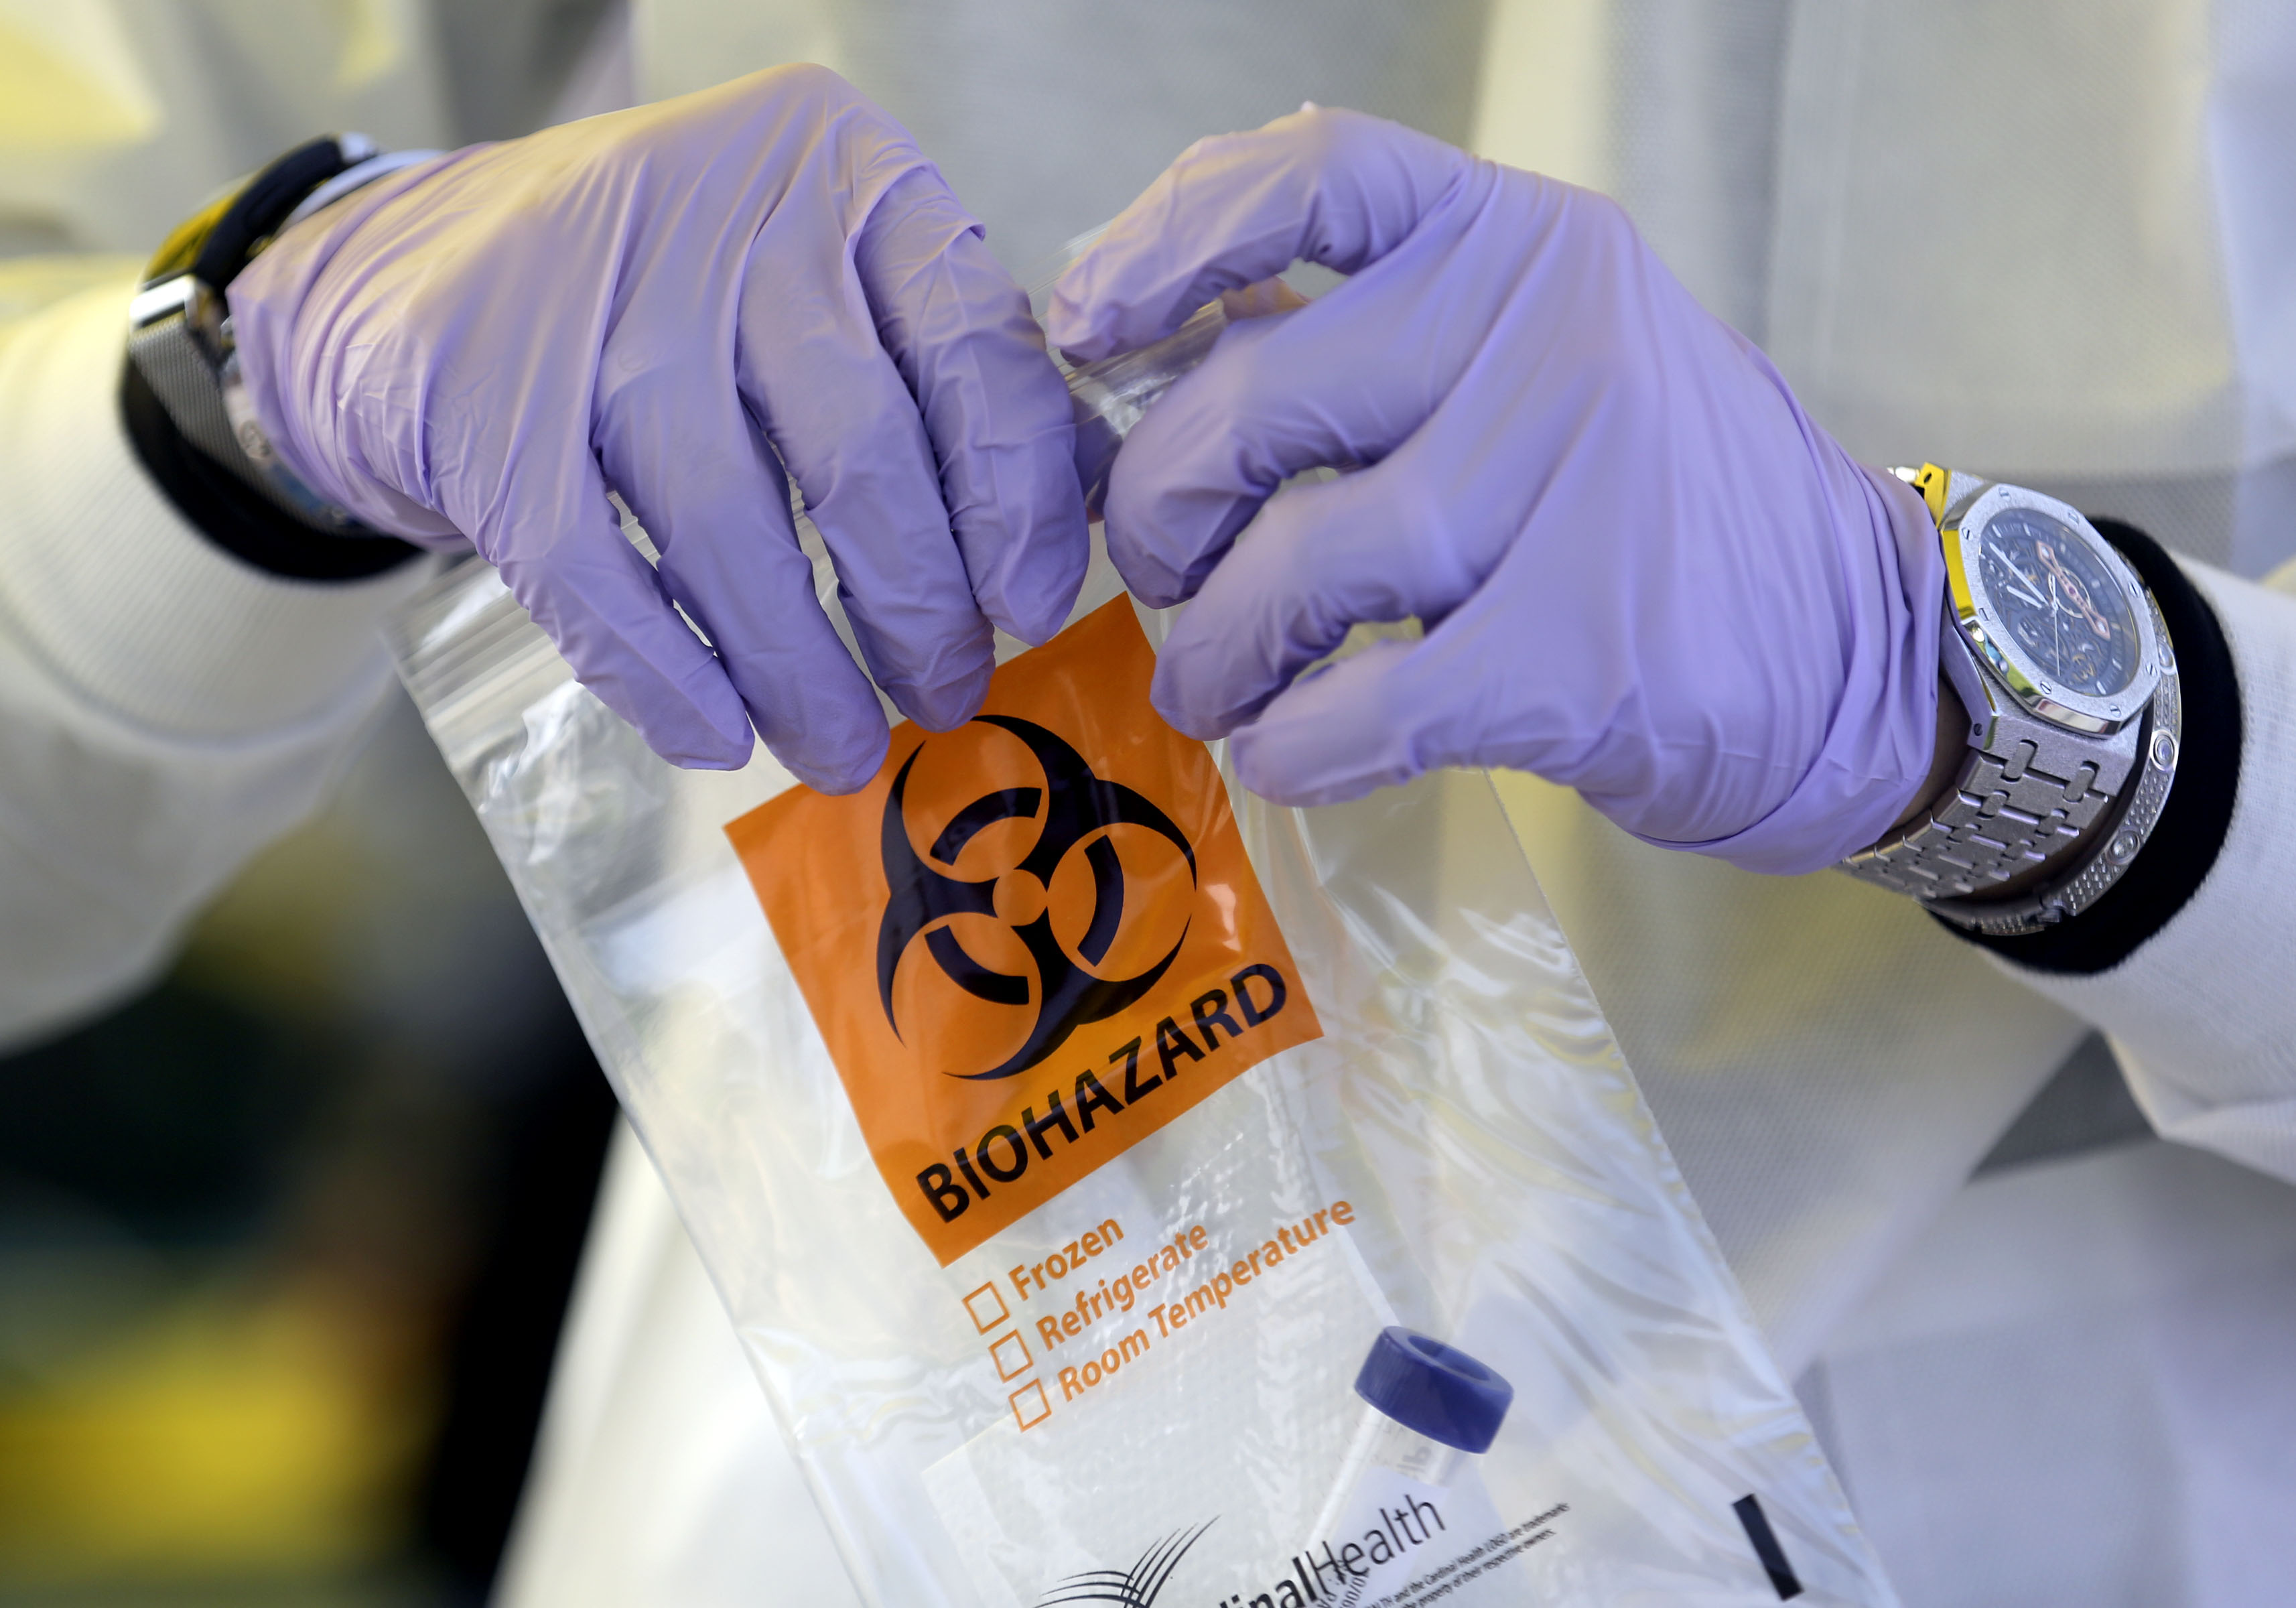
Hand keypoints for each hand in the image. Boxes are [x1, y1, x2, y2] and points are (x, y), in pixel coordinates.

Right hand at [233, 66, 1086, 788]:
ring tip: (842, 747)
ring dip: (800, 667)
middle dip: (917, 606)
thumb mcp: (829, 275)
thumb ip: (951, 369)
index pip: (970, 340)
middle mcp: (724, 217)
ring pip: (729, 524)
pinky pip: (596, 573)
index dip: (1013, 495)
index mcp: (841, 174)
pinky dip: (667, 674)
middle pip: (857, 447)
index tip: (1030, 608)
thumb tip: (1074, 508)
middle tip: (944, 694)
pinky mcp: (483, 403)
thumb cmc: (675, 291)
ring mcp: (591, 304)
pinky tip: (719, 734)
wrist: (425, 268)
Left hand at [1048, 108, 1943, 873]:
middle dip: (1160, 516)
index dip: (1169, 238)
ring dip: (1217, 653)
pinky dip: (1293, 744)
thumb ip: (1366, 344)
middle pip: (1251, 407)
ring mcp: (1573, 493)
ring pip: (1294, 571)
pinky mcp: (1581, 655)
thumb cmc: (1647, 507)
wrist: (1852, 653)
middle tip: (1166, 579)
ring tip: (1217, 686)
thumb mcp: (1535, 361)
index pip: (1314, 173)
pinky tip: (1287, 753)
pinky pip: (1362, 706)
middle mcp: (1547, 338)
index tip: (1085, 326)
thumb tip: (1149, 365)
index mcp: (1520, 242)